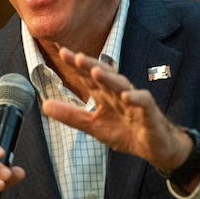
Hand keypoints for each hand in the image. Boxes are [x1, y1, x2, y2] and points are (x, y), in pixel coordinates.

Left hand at [42, 47, 191, 171]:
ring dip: (109, 78)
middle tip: (74, 56)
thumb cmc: (125, 131)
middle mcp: (118, 92)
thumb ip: (71, 115)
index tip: (60, 51)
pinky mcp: (149, 112)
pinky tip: (126, 96)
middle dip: (89, 65)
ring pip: (121, 85)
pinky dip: (136, 98)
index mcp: (104, 93)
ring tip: (96, 71)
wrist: (155, 147)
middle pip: (103, 75)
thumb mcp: (93, 125)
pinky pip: (143, 102)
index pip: (87, 75)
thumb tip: (44, 106)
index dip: (75, 64)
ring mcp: (134, 101)